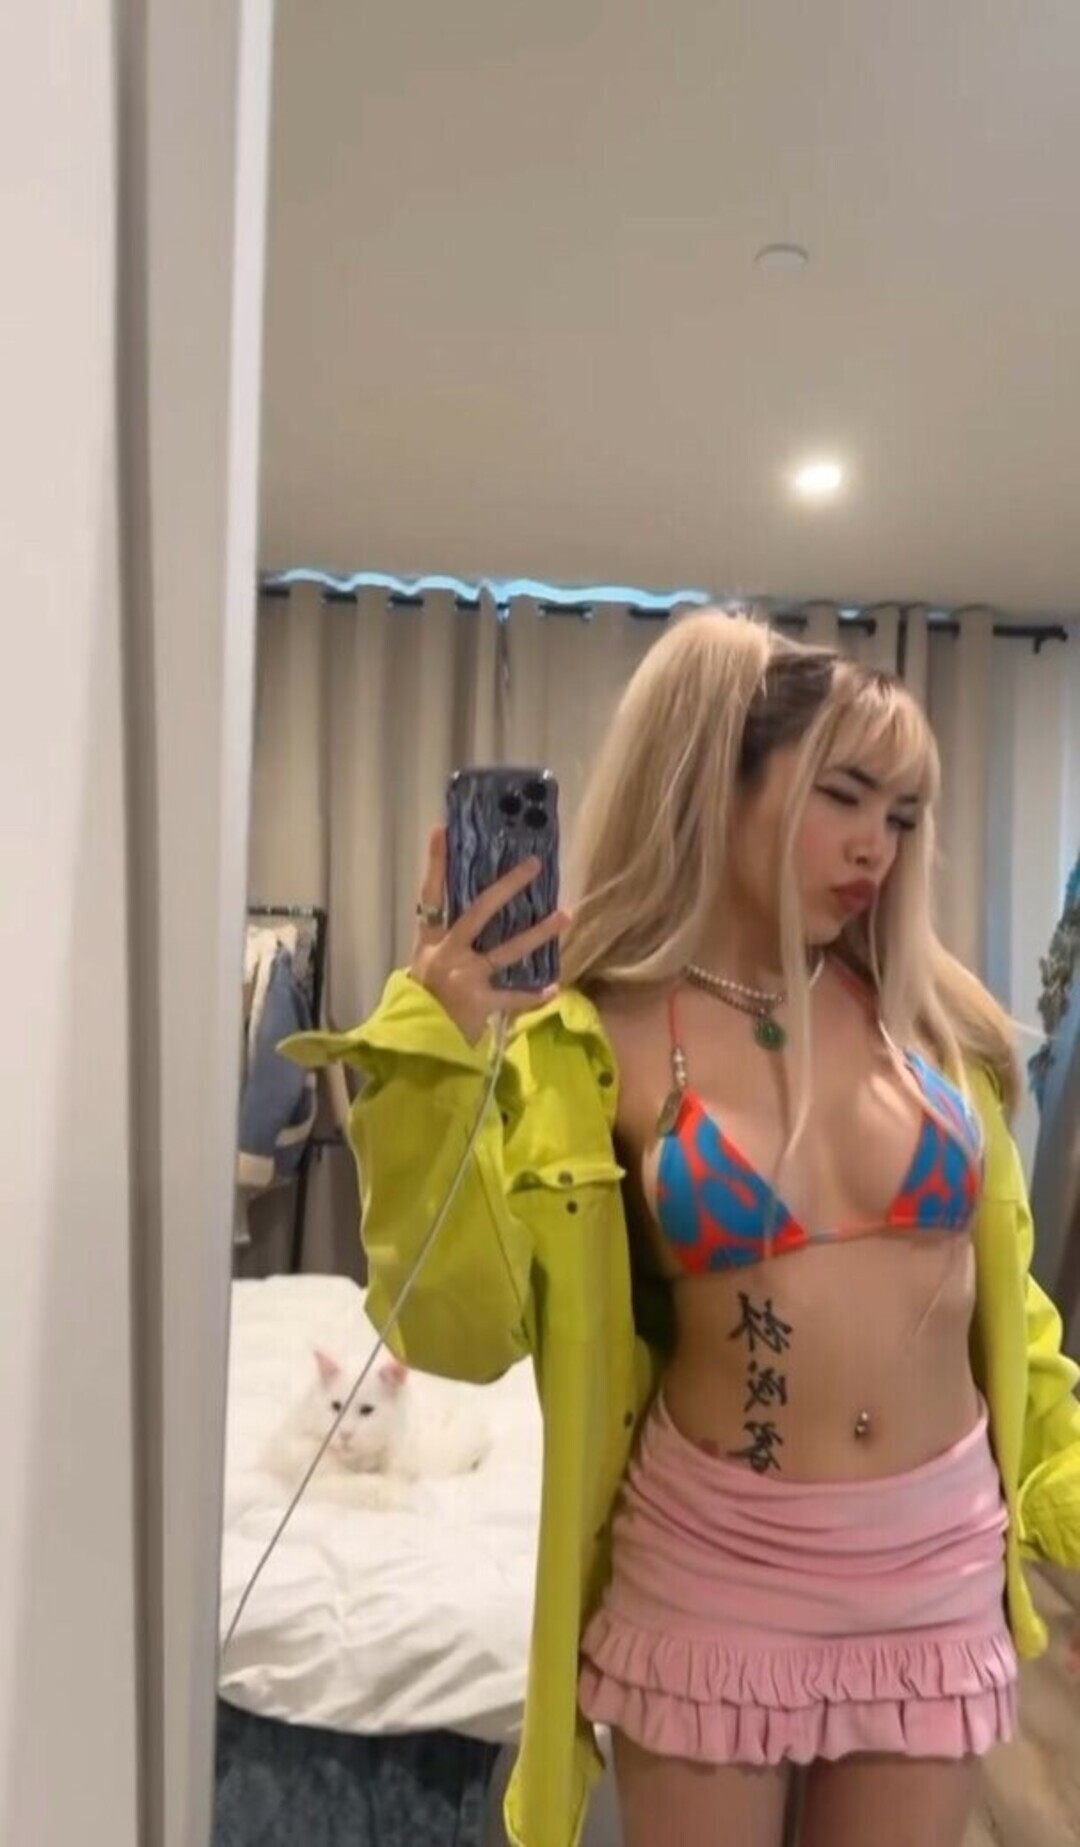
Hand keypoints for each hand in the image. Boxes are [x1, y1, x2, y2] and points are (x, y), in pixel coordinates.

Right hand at [410, 825, 568, 1043]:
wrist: (418, 1045)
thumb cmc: (426, 1001)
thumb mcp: (425, 965)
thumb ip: (445, 940)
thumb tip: (480, 909)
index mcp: (430, 941)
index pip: (431, 894)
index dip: (437, 863)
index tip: (443, 830)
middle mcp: (446, 954)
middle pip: (478, 912)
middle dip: (507, 886)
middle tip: (534, 865)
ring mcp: (463, 978)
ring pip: (506, 950)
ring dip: (538, 932)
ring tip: (566, 914)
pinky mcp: (479, 1004)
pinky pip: (513, 997)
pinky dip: (533, 995)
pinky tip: (555, 988)